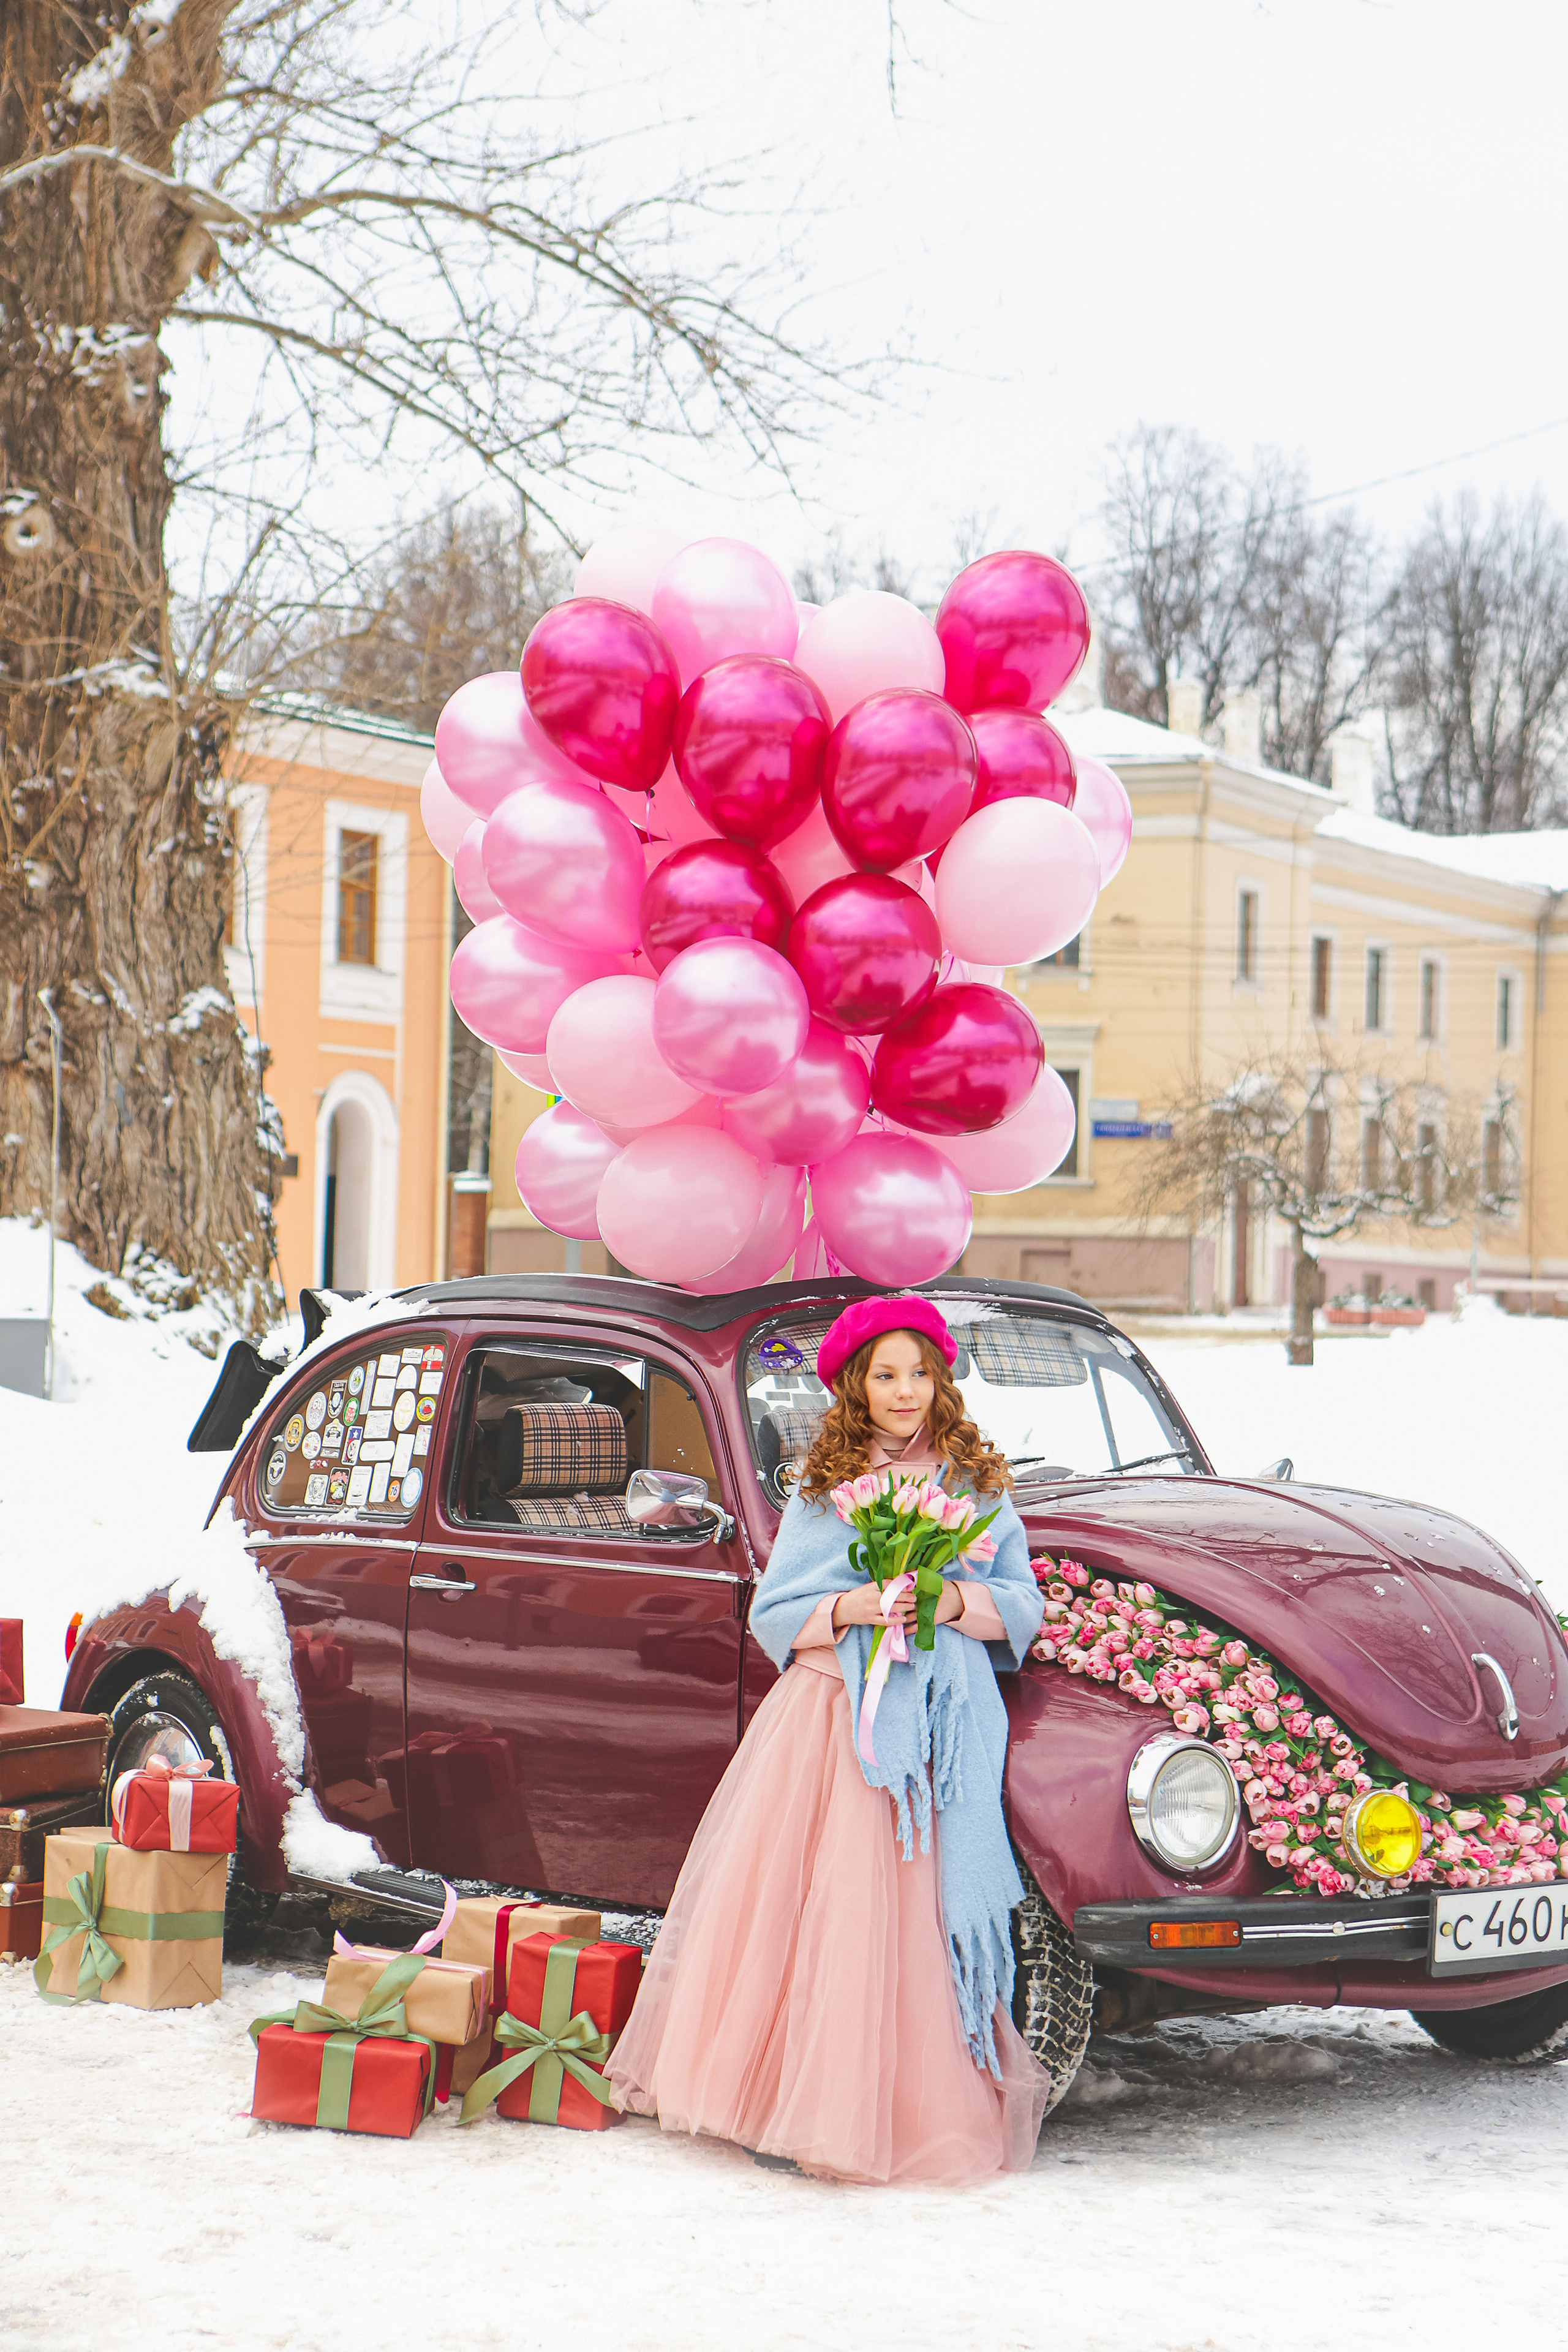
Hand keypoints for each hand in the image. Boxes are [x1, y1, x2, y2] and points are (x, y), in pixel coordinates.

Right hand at [833, 1579, 964, 1632]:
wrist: (843, 1609)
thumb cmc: (857, 1596)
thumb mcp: (867, 1587)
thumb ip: (880, 1585)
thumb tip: (898, 1583)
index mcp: (871, 1587)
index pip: (889, 1584)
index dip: (901, 1584)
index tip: (910, 1585)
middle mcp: (872, 1597)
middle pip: (893, 1596)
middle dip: (906, 1596)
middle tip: (914, 1597)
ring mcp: (871, 1609)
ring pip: (891, 1608)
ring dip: (904, 1607)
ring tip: (913, 1606)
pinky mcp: (870, 1619)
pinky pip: (885, 1620)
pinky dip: (896, 1620)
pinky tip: (904, 1619)